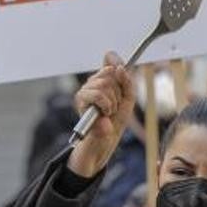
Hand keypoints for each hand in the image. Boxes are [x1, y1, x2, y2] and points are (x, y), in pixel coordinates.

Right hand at [69, 52, 135, 177]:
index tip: (121, 94)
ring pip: (105, 83)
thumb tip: (116, 62)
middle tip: (114, 108)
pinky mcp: (80, 101)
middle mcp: (91, 84)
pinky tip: (103, 114)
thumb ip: (126, 81)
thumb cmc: (115, 123)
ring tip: (108, 113)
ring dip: (112, 101)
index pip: (112, 66)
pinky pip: (96, 94)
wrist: (104, 144)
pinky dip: (105, 106)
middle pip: (110, 73)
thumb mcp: (127, 100)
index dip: (120, 77)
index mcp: (102, 82)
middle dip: (118, 93)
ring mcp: (84, 91)